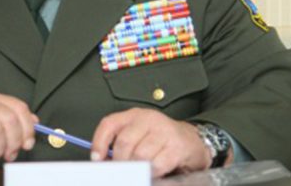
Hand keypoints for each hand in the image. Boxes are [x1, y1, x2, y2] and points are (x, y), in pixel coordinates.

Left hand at [90, 108, 211, 177]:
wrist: (192, 141)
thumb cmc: (161, 141)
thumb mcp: (139, 136)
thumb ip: (121, 145)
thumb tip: (102, 162)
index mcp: (134, 116)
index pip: (109, 124)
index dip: (99, 143)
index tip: (97, 160)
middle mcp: (148, 119)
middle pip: (124, 142)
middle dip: (120, 162)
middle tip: (121, 173)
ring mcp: (164, 131)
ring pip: (140, 155)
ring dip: (136, 169)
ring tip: (138, 173)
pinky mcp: (177, 146)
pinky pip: (157, 164)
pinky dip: (152, 173)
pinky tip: (153, 173)